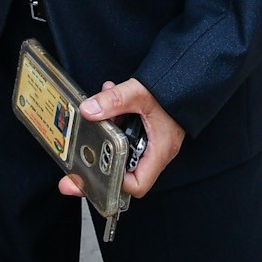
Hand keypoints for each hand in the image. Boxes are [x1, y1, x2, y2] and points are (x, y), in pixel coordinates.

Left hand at [58, 77, 183, 200]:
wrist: (185, 77)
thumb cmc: (174, 89)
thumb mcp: (140, 94)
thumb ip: (114, 100)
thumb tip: (89, 110)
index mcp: (159, 152)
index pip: (138, 185)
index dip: (117, 184)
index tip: (98, 173)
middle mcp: (153, 152)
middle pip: (124, 173)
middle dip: (99, 166)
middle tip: (76, 169)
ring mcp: (148, 143)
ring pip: (121, 151)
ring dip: (105, 137)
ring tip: (94, 121)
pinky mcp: (143, 132)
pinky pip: (123, 134)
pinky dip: (112, 121)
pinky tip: (106, 103)